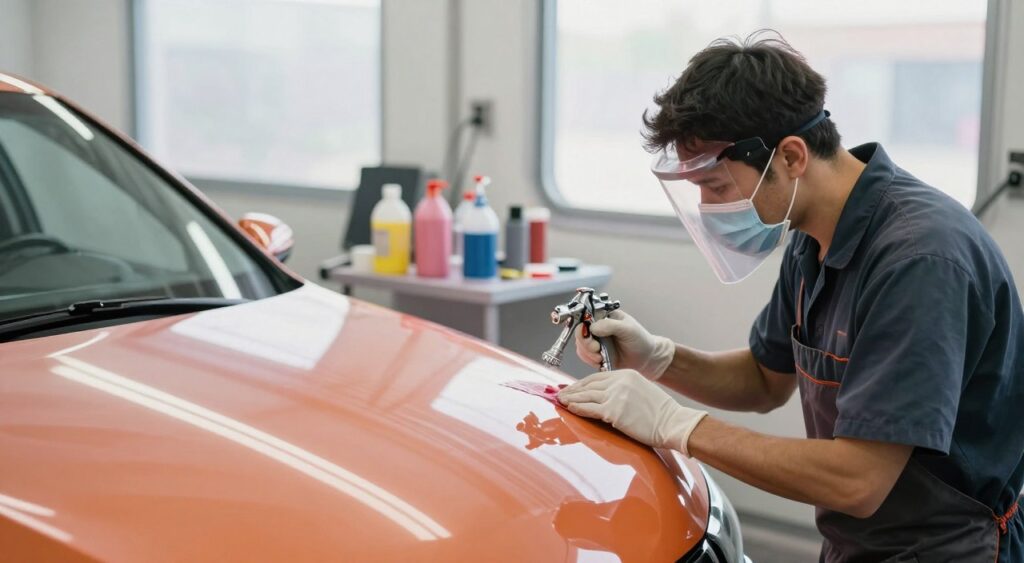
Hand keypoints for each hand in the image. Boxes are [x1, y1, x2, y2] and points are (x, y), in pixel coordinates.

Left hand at [557, 369, 707, 456]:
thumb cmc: (659, 411)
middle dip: (573, 390)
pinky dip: (577, 408)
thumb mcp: (641, 390)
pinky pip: (590, 409)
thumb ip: (623, 389)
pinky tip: (570, 409)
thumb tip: (605, 396)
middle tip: (561, 394)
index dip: (582, 384)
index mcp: (626, 374)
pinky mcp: (613, 411)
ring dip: (571, 399)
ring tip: (561, 401)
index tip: (572, 388)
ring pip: (586, 396)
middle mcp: (619, 381)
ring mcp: (615, 396)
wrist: (672, 422)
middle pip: (589, 385)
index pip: (597, 378)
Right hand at [575, 310, 674, 379]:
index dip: (583, 326)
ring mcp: (596, 342)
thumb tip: (592, 327)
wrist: (647, 359)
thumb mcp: (628, 328)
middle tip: (596, 348)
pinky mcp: (596, 355)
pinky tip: (601, 361)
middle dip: (585, 343)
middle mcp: (598, 328)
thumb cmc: (640, 340)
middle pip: (580, 333)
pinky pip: (585, 357)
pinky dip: (590, 360)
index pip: (585, 317)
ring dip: (588, 353)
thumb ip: (610, 326)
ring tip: (601, 357)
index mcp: (604, 317)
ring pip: (581, 346)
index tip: (589, 334)